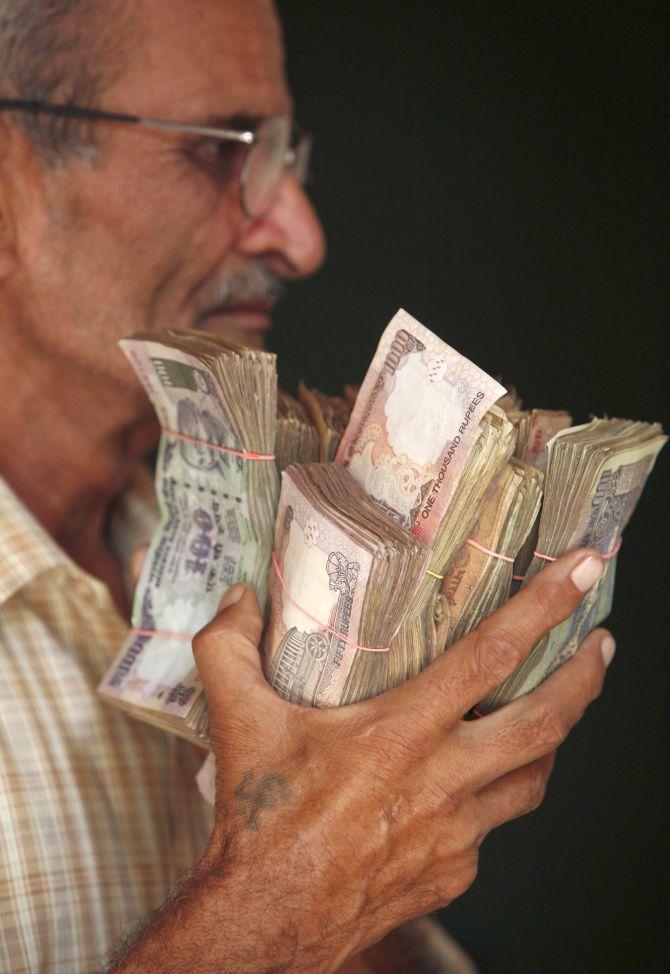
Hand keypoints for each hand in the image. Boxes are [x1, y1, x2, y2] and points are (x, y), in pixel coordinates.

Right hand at [112, 548, 612, 973]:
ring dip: (555, 735)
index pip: (490, 656)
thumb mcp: (236, 722)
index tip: (581, 572)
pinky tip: (479, 780)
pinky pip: (493, 824)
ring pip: (534, 777)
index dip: (543, 608)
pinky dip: (496, 792)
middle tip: (602, 641)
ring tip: (561, 704)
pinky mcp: (456, 870)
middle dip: (584, 676)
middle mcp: (441, 781)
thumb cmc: (260, 820)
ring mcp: (457, 832)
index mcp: (398, 734)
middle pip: (543, 721)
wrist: (267, 922)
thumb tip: (238, 598)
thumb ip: (230, 649)